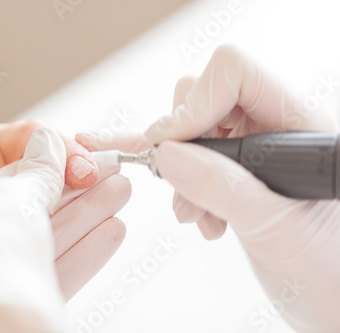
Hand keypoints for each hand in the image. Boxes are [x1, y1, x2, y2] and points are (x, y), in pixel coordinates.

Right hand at [144, 45, 339, 330]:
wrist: (336, 305)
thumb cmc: (330, 272)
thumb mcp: (275, 228)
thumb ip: (221, 186)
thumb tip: (166, 153)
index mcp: (300, 125)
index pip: (235, 74)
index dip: (195, 104)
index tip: (169, 147)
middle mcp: (277, 128)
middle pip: (207, 96)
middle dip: (181, 142)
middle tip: (179, 183)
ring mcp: (257, 150)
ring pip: (194, 130)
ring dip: (182, 172)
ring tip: (198, 213)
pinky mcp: (241, 173)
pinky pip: (195, 158)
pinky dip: (186, 186)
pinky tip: (204, 217)